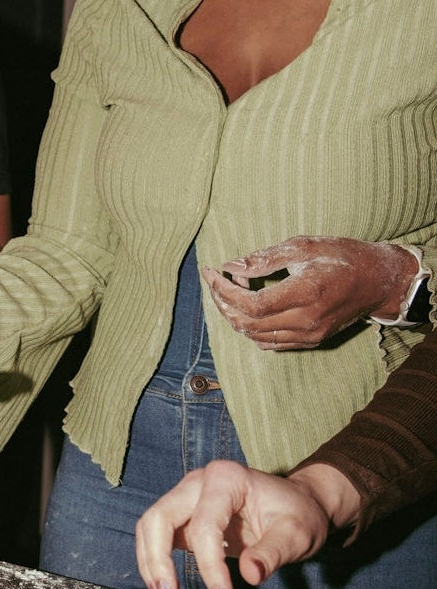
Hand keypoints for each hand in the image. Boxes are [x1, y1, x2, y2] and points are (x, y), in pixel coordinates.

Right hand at [134, 460, 331, 588]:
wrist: (299, 502)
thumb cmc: (298, 514)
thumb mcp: (296, 534)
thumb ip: (273, 554)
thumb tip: (250, 575)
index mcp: (226, 478)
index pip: (204, 526)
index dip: (209, 565)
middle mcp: (199, 481)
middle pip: (160, 516)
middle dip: (158, 558)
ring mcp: (188, 494)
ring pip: (151, 524)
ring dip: (150, 560)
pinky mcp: (184, 511)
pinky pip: (158, 532)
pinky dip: (155, 557)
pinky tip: (164, 581)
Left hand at [203, 236, 417, 349]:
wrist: (378, 281)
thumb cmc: (342, 257)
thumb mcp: (305, 246)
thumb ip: (266, 258)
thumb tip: (230, 265)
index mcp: (306, 293)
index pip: (251, 303)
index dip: (223, 290)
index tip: (210, 272)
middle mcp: (307, 320)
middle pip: (247, 323)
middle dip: (222, 302)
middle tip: (215, 281)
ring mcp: (309, 335)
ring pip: (254, 336)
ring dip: (234, 315)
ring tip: (232, 290)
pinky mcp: (310, 341)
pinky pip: (269, 342)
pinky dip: (250, 327)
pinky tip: (249, 306)